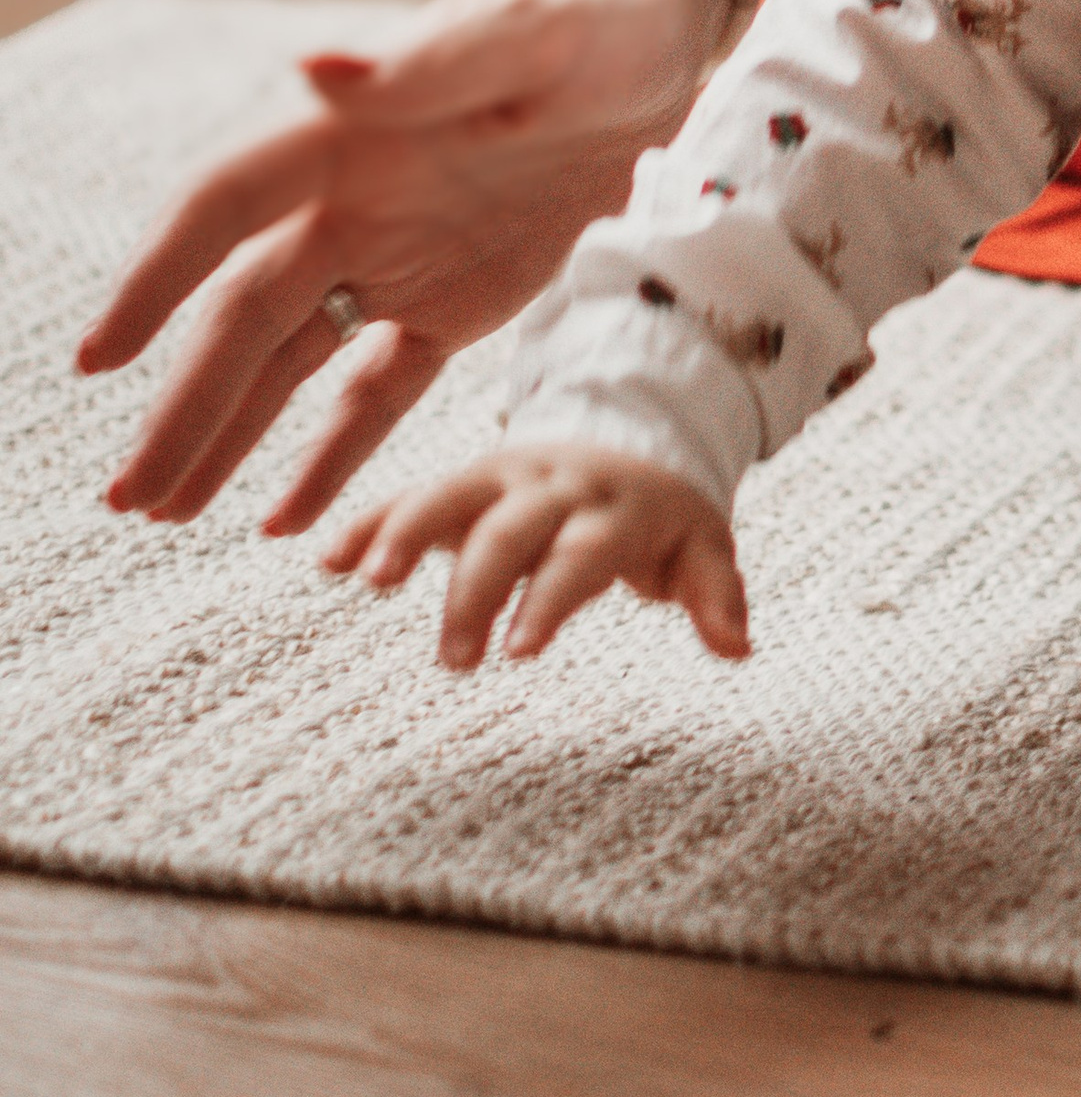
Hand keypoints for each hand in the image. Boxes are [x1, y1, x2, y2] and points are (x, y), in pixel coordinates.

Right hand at [78, 0, 724, 532]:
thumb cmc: (596, 20)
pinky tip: (283, 517)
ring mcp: (398, 257)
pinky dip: (331, 452)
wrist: (664, 44)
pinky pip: (378, 390)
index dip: (158, 277)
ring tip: (164, 510)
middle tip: (126, 496)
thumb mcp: (532, 34)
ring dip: (227, 433)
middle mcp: (353, 201)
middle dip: (182, 403)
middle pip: (244, 313)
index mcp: (352, 133)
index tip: (100, 358)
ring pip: (291, 361)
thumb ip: (432, 62)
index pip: (226, 207)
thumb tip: (314, 70)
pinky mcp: (454, 304)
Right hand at [325, 441, 748, 668]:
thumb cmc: (663, 516)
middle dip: (476, 591)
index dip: (550, 598)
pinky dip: (370, 523)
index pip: (580, 553)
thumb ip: (717, 593)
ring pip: (447, 497)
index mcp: (611, 505)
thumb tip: (738, 645)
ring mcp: (500, 476)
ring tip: (366, 582)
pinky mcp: (463, 483)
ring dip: (404, 535)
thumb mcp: (702, 545)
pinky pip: (410, 496)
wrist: (632, 436)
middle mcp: (550, 484)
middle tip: (454, 660)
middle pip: (507, 531)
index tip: (520, 652)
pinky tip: (326, 558)